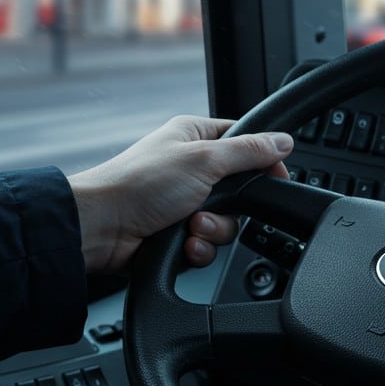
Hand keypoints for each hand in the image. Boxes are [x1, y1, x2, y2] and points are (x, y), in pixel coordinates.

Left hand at [66, 115, 293, 273]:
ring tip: (191, 227)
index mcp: (195, 137)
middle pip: (240, 192)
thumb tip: (283, 141)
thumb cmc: (138, 184)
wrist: (102, 227)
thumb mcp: (204, 159)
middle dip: (231, 208)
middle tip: (212, 206)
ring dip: (213, 230)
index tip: (275, 177)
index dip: (264, 160)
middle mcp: (190, 168)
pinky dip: (199, 248)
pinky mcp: (177, 232)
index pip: (245, 142)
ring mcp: (183, 202)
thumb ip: (248, 152)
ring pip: (226, 222)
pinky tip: (184, 244)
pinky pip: (207, 244)